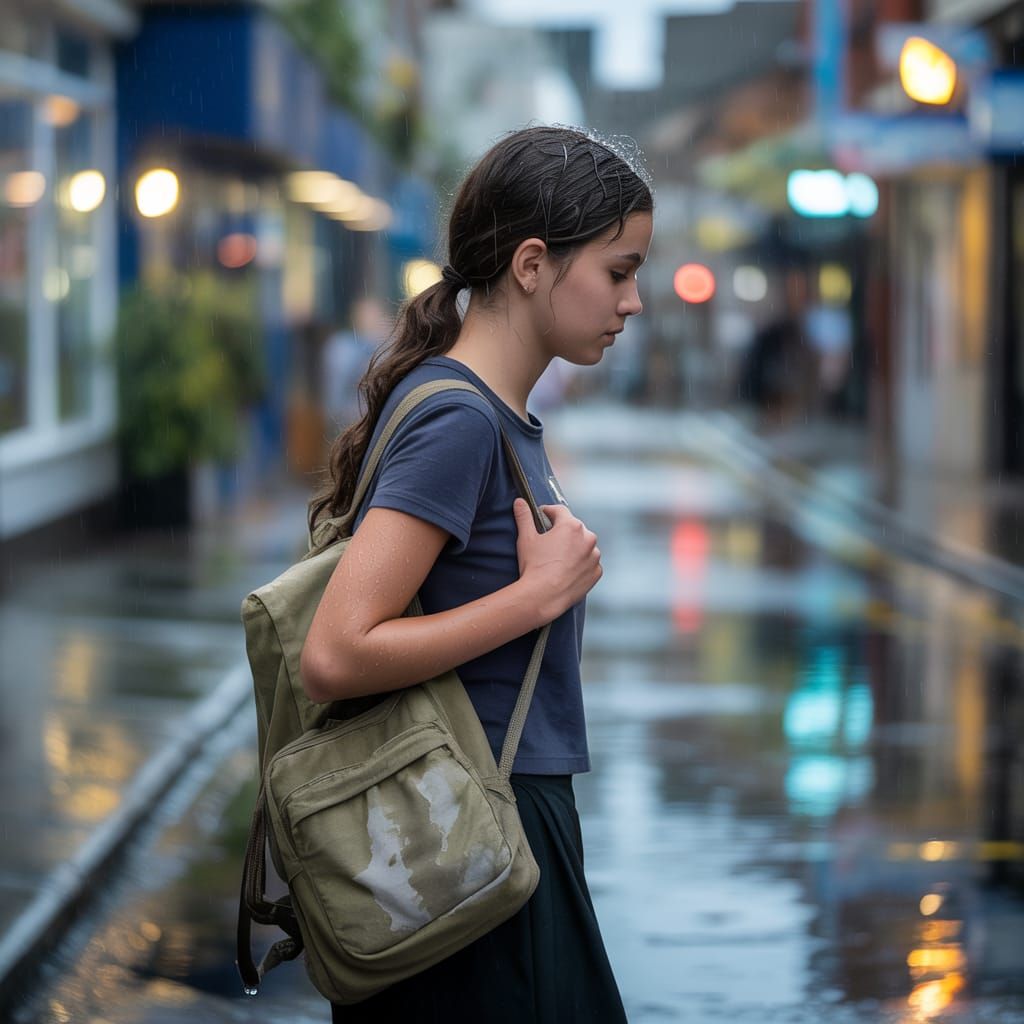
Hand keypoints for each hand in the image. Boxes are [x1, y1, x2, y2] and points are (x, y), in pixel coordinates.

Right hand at [512, 498, 601, 621]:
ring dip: (575, 547)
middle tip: (549, 541)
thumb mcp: (526, 538)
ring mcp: (594, 556)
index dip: (548, 512)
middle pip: (574, 527)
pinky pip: (589, 563)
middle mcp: (588, 538)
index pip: (559, 511)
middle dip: (562, 531)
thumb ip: (524, 517)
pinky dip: (581, 564)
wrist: (543, 596)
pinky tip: (567, 570)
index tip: (542, 516)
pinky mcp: (596, 572)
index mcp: (571, 526)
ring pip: (584, 545)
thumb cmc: (534, 566)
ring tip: (559, 558)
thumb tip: (519, 501)